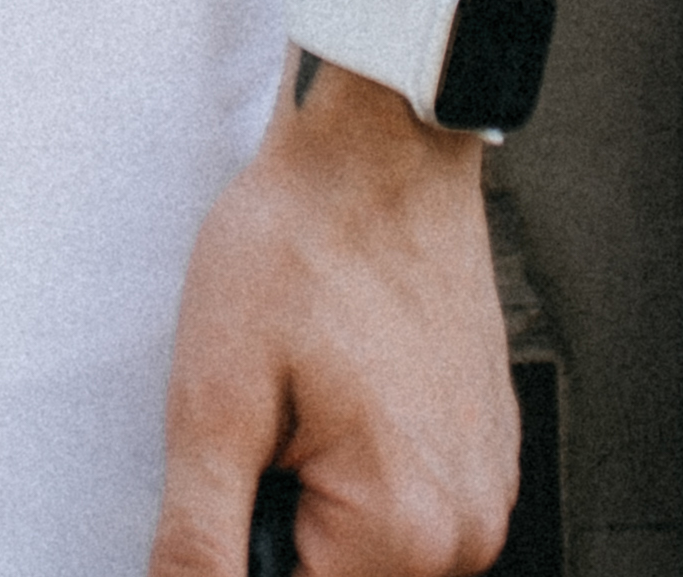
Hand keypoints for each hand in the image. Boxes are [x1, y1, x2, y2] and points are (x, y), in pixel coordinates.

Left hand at [147, 74, 512, 576]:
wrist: (376, 145)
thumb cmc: (301, 241)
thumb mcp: (214, 397)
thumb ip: (198, 539)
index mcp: (405, 531)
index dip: (238, 553)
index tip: (235, 478)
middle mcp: (465, 531)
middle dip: (282, 529)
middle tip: (264, 432)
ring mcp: (484, 493)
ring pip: (372, 553)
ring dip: (320, 507)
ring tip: (299, 404)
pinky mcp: (482, 457)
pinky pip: (410, 510)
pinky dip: (360, 476)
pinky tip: (335, 396)